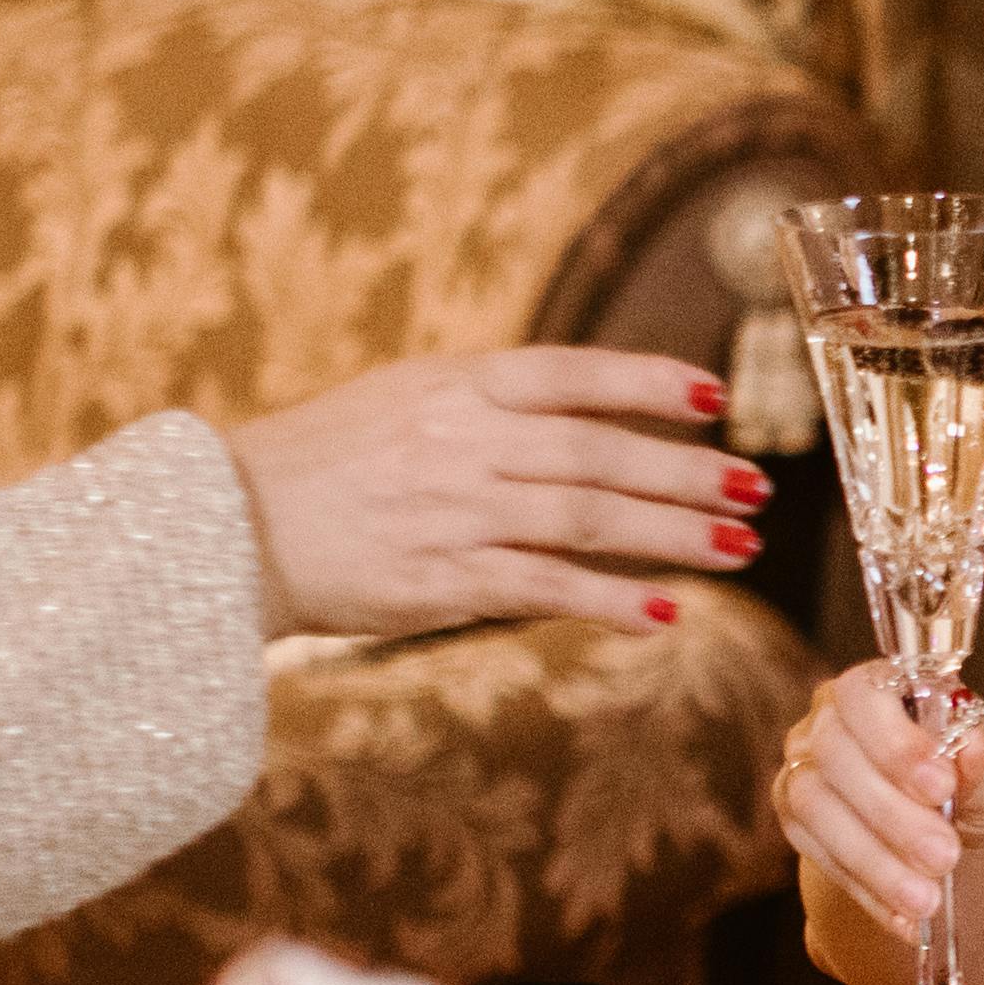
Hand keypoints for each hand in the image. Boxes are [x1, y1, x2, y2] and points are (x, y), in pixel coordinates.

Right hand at [225, 349, 765, 637]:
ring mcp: (454, 512)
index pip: (571, 373)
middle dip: (686, 472)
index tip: (713, 395)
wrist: (228, 527)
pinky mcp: (442, 580)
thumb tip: (603, 414)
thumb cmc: (331, 460)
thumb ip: (497, 402)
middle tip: (755, 489)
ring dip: (673, 535)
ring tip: (738, 548)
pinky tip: (664, 611)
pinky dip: (612, 599)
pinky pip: (546, 587)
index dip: (648, 382)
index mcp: (454, 384)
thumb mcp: (407, 397)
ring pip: (588, 520)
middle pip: (600, 453)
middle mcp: (462, 442)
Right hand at [782, 662, 983, 947]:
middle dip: (892, 813)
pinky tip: (906, 919)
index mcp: (875, 688)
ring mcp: (802, 773)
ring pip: (816, 809)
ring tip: (927, 899)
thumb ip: (983, 759)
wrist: (953, 846)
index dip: (896, 742)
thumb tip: (972, 744)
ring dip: (875, 860)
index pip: (864, 694)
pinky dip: (868, 892)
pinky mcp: (797, 827)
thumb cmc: (970, 792)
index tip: (942, 788)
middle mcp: (826, 723)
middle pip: (835, 755)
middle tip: (945, 856)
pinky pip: (820, 859)